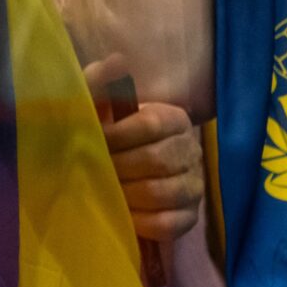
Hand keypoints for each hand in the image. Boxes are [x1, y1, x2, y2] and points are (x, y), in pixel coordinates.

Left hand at [86, 56, 205, 245]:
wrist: (117, 171)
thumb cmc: (107, 132)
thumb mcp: (99, 104)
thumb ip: (101, 82)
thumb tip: (115, 62)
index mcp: (173, 119)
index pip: (150, 124)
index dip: (117, 134)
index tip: (93, 139)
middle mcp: (190, 150)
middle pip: (157, 161)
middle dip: (119, 167)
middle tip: (95, 170)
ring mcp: (193, 186)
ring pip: (163, 193)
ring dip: (127, 194)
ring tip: (106, 190)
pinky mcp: (188, 217)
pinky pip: (169, 224)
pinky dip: (142, 222)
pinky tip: (123, 214)